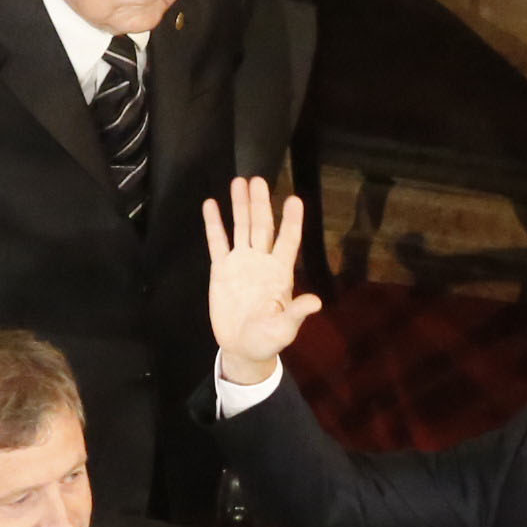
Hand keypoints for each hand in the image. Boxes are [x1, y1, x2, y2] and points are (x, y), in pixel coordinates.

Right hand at [204, 175, 321, 380]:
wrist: (243, 347)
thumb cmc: (269, 338)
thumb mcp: (285, 328)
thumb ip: (296, 312)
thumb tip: (315, 302)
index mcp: (280, 272)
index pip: (288, 241)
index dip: (291, 221)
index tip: (294, 200)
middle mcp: (262, 261)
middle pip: (262, 226)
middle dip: (261, 204)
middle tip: (258, 180)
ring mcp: (241, 262)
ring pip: (241, 228)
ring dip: (240, 206)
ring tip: (239, 182)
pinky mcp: (221, 269)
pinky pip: (217, 242)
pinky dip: (214, 224)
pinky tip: (212, 205)